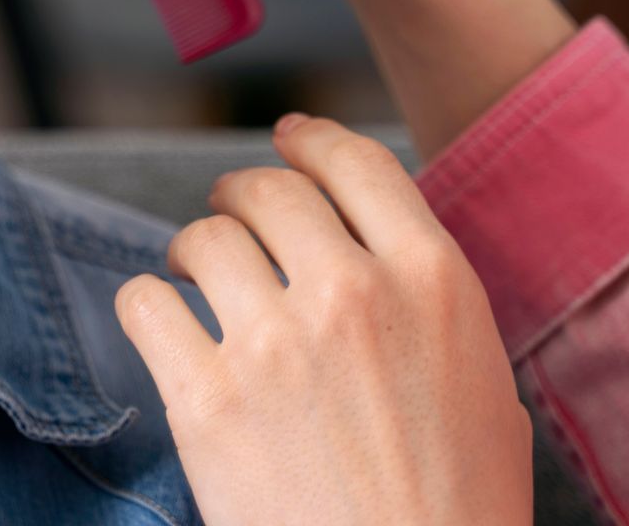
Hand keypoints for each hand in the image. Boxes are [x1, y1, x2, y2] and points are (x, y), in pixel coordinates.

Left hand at [117, 115, 532, 525]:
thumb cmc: (459, 510)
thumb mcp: (484, 385)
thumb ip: (430, 302)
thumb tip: (378, 245)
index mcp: (434, 282)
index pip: (354, 163)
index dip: (310, 141)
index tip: (286, 139)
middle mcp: (352, 293)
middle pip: (268, 190)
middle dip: (241, 197)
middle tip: (230, 220)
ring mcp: (274, 343)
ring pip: (202, 239)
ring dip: (192, 252)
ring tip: (194, 279)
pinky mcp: (206, 398)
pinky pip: (145, 302)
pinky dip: (146, 307)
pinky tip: (163, 328)